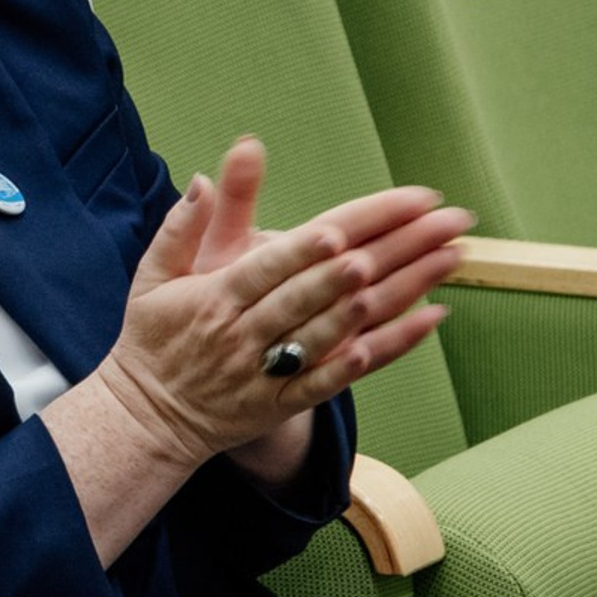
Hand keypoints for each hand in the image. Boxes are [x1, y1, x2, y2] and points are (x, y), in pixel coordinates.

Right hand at [94, 138, 467, 470]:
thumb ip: (181, 226)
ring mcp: (271, 369)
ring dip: (400, 292)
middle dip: (383, 252)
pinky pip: (348, 372)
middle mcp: (247, 333)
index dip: (309, 249)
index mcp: (215, 297)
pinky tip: (430, 318)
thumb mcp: (151, 276)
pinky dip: (390, 347)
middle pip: (321, 290)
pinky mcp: (290, 399)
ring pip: (342, 329)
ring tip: (447, 256)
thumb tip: (203, 178)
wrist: (149, 418)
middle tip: (435, 221)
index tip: (350, 229)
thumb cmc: (154, 338)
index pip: (270, 267)